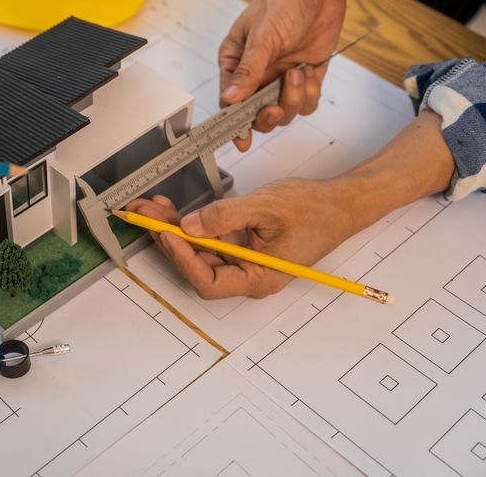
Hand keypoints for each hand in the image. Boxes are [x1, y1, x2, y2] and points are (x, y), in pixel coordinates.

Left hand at [127, 180, 355, 299]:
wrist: (340, 203)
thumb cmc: (314, 210)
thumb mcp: (266, 208)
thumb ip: (225, 217)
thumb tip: (190, 225)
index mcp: (259, 278)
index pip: (211, 282)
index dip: (184, 260)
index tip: (168, 235)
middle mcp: (249, 275)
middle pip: (198, 266)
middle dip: (169, 239)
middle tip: (145, 215)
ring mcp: (244, 261)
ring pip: (200, 251)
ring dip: (174, 229)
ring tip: (152, 208)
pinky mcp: (241, 245)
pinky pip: (210, 239)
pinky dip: (191, 225)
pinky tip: (173, 210)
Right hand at [219, 0, 343, 150]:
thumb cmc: (283, 0)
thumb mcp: (262, 36)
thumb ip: (248, 71)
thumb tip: (229, 99)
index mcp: (236, 63)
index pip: (230, 102)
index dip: (234, 124)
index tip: (241, 139)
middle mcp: (257, 75)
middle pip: (257, 114)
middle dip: (268, 115)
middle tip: (275, 108)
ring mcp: (281, 77)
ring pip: (284, 112)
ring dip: (293, 99)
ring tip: (298, 75)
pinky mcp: (305, 77)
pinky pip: (306, 102)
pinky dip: (311, 93)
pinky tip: (310, 72)